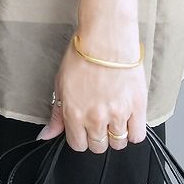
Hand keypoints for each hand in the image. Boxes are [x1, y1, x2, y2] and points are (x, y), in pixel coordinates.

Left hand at [37, 27, 147, 153]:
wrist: (106, 36)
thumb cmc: (83, 52)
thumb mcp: (61, 82)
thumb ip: (56, 113)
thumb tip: (46, 135)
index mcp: (74, 113)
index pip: (78, 144)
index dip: (81, 136)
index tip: (84, 127)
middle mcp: (95, 118)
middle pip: (98, 146)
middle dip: (98, 135)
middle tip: (100, 118)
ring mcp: (117, 114)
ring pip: (118, 143)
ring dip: (116, 133)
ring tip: (115, 115)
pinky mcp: (137, 107)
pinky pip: (137, 135)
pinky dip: (133, 130)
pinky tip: (129, 118)